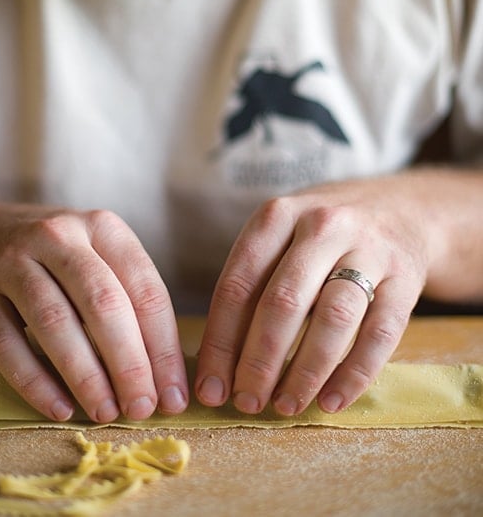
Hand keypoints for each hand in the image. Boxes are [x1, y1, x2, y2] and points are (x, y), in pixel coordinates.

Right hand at [0, 205, 187, 422]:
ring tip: (106, 412)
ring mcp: (12, 263)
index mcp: (102, 227)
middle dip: (129, 363)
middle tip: (142, 408)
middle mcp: (58, 237)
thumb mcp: (97, 254)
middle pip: (102, 304)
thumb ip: (130, 301)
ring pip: (55, 323)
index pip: (144, 288)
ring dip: (85, 375)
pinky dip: (35, 382)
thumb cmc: (55, 257)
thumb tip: (165, 378)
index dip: (163, 346)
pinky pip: (6, 345)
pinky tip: (60, 409)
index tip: (173, 394)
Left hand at [194, 177, 430, 415]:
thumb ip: (251, 287)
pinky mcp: (406, 279)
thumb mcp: (280, 237)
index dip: (220, 341)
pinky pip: (380, 335)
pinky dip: (354, 375)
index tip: (209, 387)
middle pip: (284, 301)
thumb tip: (216, 364)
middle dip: (259, 361)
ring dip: (305, 372)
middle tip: (246, 402)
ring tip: (285, 406)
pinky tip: (330, 401)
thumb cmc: (319, 234)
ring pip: (334, 319)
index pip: (238, 283)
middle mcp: (323, 225)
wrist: (398, 208)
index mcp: (278, 214)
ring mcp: (369, 250)